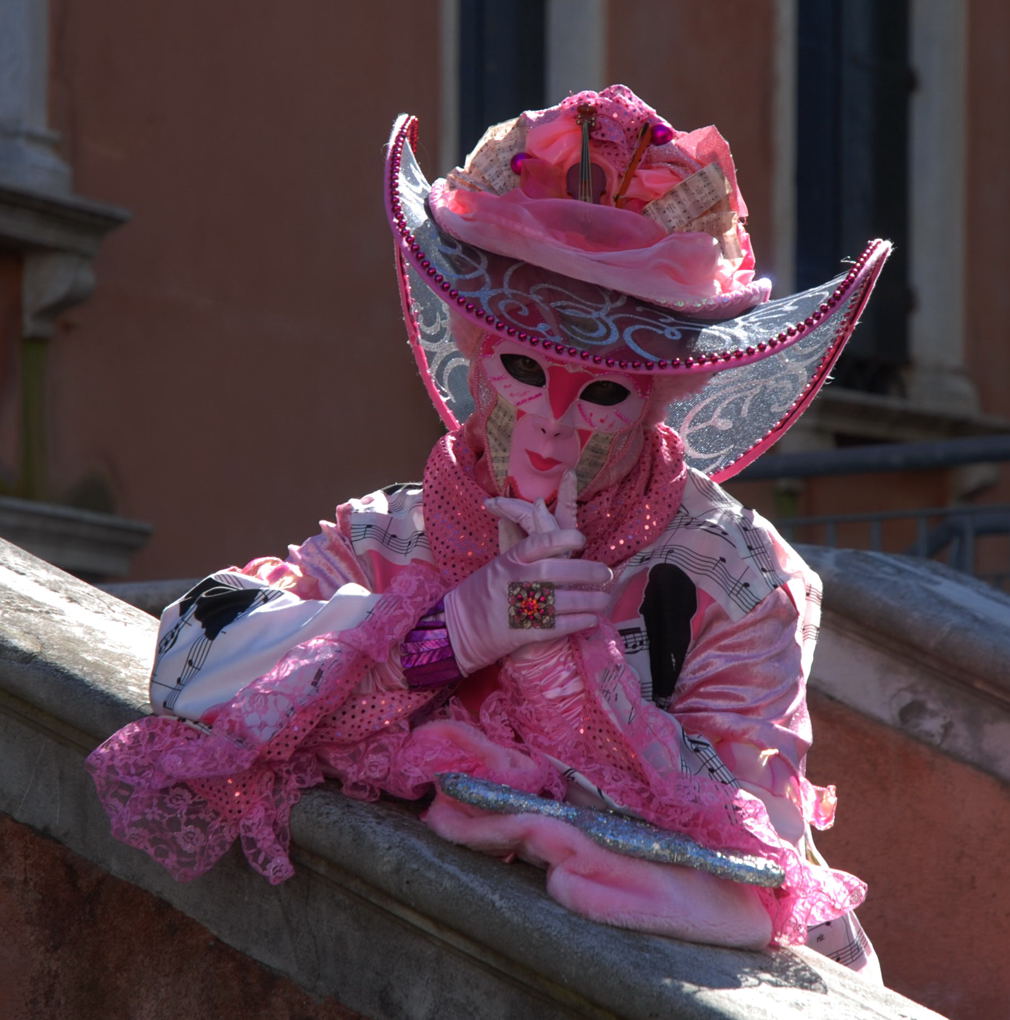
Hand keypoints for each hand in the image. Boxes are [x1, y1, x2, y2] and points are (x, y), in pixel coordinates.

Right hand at [444, 472, 610, 674]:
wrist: (456, 628)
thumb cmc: (480, 593)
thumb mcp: (497, 565)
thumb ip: (522, 551)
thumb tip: (542, 516)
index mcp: (509, 560)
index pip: (539, 543)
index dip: (564, 538)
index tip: (582, 539)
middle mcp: (515, 580)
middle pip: (557, 571)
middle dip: (587, 572)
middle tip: (605, 573)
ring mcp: (519, 607)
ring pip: (562, 600)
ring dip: (588, 600)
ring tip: (604, 599)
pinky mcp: (523, 632)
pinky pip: (557, 625)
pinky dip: (578, 622)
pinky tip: (591, 619)